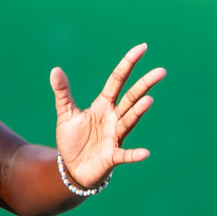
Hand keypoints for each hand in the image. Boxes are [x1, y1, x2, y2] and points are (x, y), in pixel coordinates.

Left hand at [51, 43, 165, 188]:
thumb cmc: (73, 139)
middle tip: (161, 71)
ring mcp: (115, 136)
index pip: (118, 80)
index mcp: (103, 105)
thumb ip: (62, 93)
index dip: (128, 64)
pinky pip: (124, 154)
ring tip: (148, 101)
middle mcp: (113, 118)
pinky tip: (145, 153)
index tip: (142, 47)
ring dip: (137, 112)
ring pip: (128, 121)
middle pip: (130, 98)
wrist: (72, 167)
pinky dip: (134, 154)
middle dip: (144, 85)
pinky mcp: (112, 156)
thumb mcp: (65, 113)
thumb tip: (55, 69)